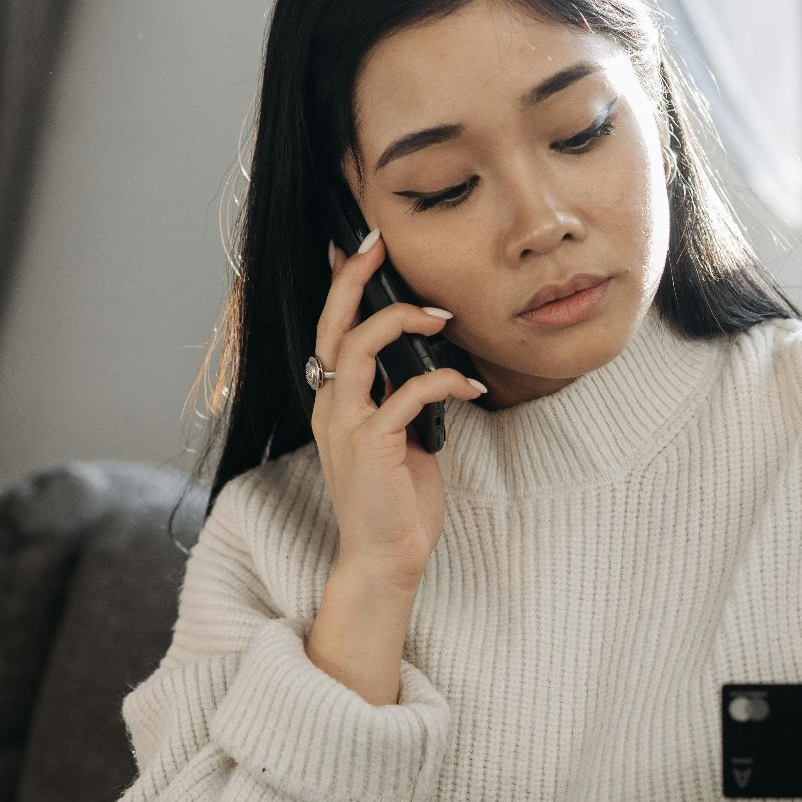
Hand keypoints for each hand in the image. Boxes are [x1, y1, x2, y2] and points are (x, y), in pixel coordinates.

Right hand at [312, 229, 487, 587]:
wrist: (387, 557)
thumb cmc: (397, 500)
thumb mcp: (400, 437)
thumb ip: (401, 398)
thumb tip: (426, 361)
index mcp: (335, 402)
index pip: (331, 330)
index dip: (342, 287)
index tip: (359, 248)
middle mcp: (330, 407)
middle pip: (332, 325)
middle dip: (353, 279)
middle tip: (377, 243)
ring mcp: (345, 425)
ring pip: (358, 348)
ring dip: (403, 323)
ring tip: (443, 317)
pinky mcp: (370, 445)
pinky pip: (407, 393)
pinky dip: (442, 380)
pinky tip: (471, 384)